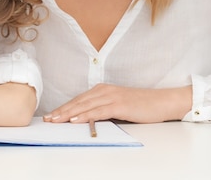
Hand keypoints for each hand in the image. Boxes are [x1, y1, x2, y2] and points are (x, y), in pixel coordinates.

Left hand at [42, 83, 191, 123]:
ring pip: (85, 106)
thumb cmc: (141, 106)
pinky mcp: (119, 104)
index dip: (64, 108)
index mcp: (102, 90)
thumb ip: (102, 111)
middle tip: (47, 119)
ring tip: (56, 120)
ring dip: (69, 113)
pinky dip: (85, 115)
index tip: (51, 116)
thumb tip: (86, 121)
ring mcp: (112, 96)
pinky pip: (98, 111)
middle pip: (78, 102)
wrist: (162, 102)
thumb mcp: (118, 107)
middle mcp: (104, 90)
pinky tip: (75, 120)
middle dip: (61, 111)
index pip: (78, 100)